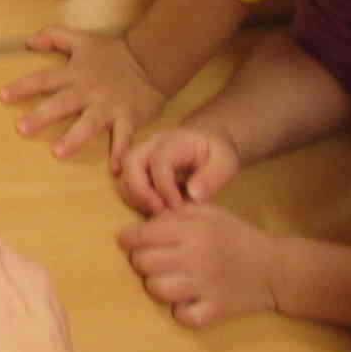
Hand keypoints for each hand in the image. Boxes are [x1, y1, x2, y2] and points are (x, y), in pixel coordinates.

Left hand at [2, 27, 167, 166]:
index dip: (23, 87)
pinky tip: (115, 170)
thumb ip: (54, 36)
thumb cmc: (113, 52)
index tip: (2, 96)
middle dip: (42, 116)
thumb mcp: (81, 39)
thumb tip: (28, 41)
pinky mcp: (129, 118)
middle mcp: (89, 91)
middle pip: (62, 103)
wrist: (151, 60)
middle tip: (21, 128)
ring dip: (74, 138)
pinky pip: (124, 137)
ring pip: (89, 123)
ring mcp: (109, 106)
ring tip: (58, 152)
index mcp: (75, 73)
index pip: (43, 80)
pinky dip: (121, 153)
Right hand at [118, 126, 242, 214]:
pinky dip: (133, 196)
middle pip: (131, 161)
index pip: (159, 160)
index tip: (177, 206)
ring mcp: (143, 152)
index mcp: (175, 140)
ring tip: (155, 212)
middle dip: (139, 189)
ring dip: (134, 195)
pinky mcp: (138, 165)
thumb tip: (193, 196)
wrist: (207, 139)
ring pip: (123, 171)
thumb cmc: (217, 151)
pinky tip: (152, 208)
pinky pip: (125, 179)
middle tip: (158, 210)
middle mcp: (152, 143)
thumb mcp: (226, 162)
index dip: (164, 186)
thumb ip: (212, 178)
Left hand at [118, 202, 279, 326]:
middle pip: (143, 263)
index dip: (128, 239)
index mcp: (192, 231)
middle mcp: (196, 258)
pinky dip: (180, 311)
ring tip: (167, 279)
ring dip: (156, 285)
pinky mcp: (217, 310)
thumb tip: (141, 220)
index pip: (142, 236)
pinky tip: (186, 301)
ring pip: (157, 290)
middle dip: (141, 261)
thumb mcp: (208, 213)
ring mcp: (206, 286)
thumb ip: (175, 214)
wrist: (277, 268)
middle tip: (153, 260)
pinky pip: (184, 317)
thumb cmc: (237, 236)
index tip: (128, 241)